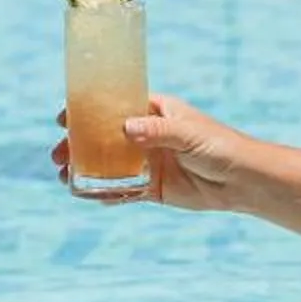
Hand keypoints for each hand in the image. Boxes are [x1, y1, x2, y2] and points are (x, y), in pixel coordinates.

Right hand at [51, 92, 252, 212]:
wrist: (242, 181)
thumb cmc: (219, 146)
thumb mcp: (187, 133)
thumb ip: (157, 131)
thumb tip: (125, 128)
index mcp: (155, 111)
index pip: (114, 105)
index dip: (87, 111)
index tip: (63, 118)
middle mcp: (147, 135)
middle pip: (104, 137)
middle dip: (79, 145)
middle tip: (58, 155)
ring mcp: (148, 162)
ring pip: (109, 164)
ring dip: (86, 169)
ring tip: (66, 177)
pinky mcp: (153, 188)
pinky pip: (123, 190)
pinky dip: (105, 193)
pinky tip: (88, 196)